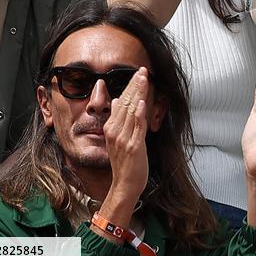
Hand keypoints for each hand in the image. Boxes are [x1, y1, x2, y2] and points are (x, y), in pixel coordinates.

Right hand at [102, 68, 150, 208]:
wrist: (125, 184)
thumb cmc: (124, 162)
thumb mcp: (117, 138)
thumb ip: (116, 119)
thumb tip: (115, 101)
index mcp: (111, 128)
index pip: (120, 101)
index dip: (130, 86)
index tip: (138, 73)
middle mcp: (115, 131)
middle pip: (125, 103)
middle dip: (135, 85)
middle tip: (143, 70)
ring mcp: (123, 138)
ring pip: (131, 111)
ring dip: (138, 94)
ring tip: (144, 79)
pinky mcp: (134, 146)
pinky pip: (137, 127)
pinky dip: (139, 114)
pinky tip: (142, 103)